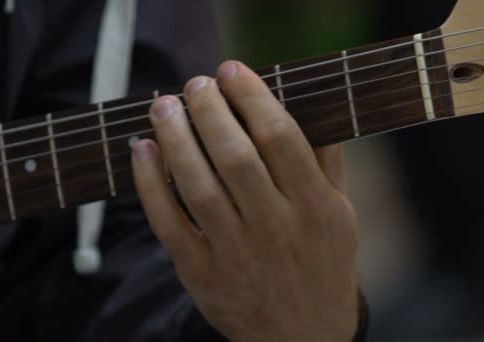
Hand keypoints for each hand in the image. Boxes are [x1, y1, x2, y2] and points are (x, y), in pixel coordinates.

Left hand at [131, 61, 358, 341]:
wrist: (303, 338)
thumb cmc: (322, 268)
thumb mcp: (341, 217)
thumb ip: (328, 165)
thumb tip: (313, 112)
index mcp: (315, 207)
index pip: (280, 137)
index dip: (252, 96)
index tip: (231, 70)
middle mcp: (277, 227)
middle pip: (235, 154)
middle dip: (209, 110)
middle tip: (195, 83)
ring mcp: (237, 252)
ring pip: (198, 185)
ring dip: (175, 138)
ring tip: (163, 105)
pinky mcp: (203, 274)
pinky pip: (169, 223)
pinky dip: (150, 185)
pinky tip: (142, 150)